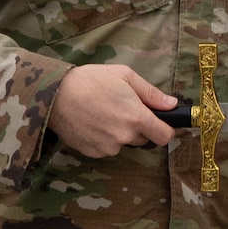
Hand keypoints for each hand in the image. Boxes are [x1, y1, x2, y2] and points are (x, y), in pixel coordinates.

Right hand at [48, 64, 178, 158]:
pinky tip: (92, 122)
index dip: (165, 129)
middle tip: (121, 109)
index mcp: (136, 117)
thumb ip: (151, 93)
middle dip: (138, 127)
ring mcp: (107, 147)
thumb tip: (172, 105)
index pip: (164, 136)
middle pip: (143, 139)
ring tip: (103, 113)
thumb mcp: (124, 76)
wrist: (55, 95)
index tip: (160, 122)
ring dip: (119, 133)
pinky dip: (103, 138)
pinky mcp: (93, 152)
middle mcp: (124, 136)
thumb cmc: (91, 80)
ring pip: (123, 143)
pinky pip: (106, 148)